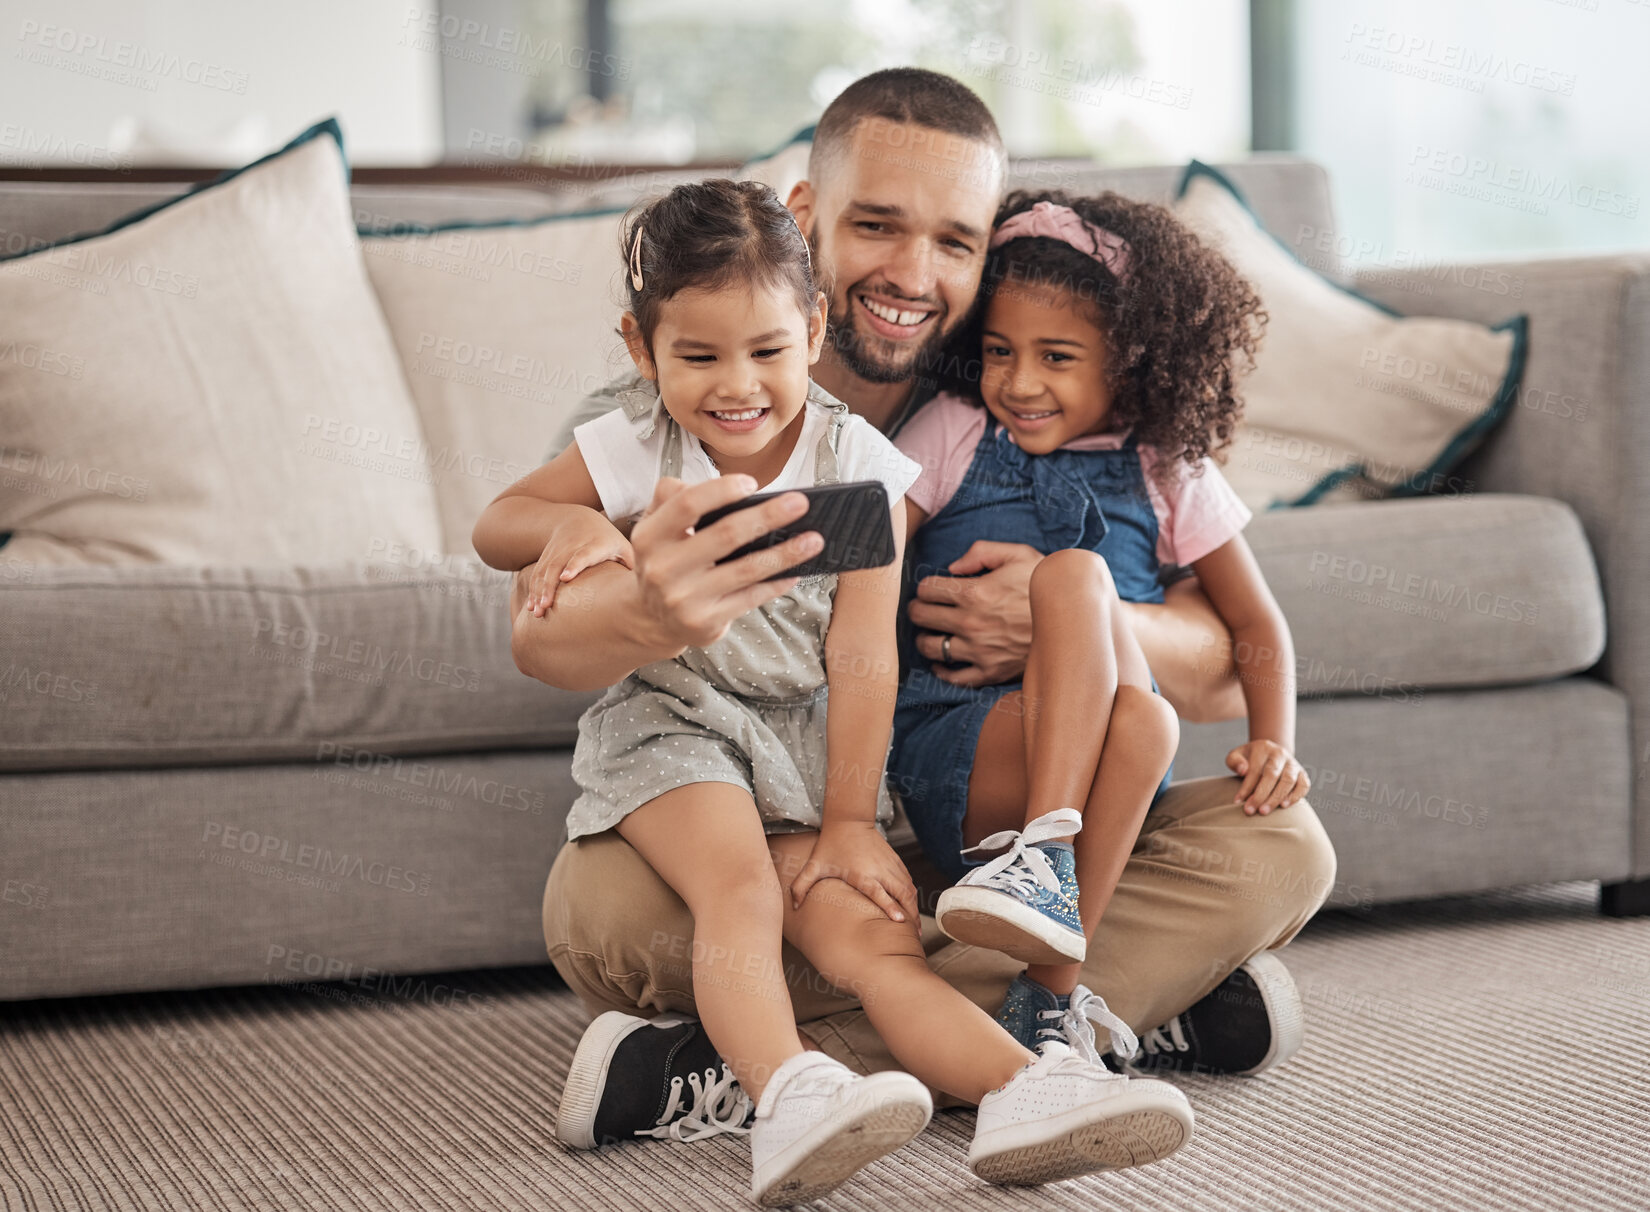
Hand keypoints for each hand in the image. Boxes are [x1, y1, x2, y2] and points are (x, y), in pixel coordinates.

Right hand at [525, 511, 633, 615]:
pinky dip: (534, 590)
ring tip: (537, 612)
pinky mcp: (547, 557)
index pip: (583, 554)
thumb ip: (631, 565)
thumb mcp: (622, 546)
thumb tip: (648, 589)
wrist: (576, 518)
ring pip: (544, 571)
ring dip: (539, 591)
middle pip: (557, 565)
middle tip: (545, 607)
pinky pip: (537, 574)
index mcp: (595, 544)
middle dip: (549, 586)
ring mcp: (557, 551)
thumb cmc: (607, 539)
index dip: (574, 565)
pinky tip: (532, 607)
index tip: (566, 577)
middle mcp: (572, 546)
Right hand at [629, 476, 825, 649]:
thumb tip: (719, 483)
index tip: (753, 483)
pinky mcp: (705, 622)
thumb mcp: (654, 527)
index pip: (688, 505)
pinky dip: (776, 583)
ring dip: (785, 553)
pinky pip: (750, 598)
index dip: (721, 490)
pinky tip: (796, 571)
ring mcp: (685, 599)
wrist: (652, 618)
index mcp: (651, 536)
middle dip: (768, 516)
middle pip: (725, 534)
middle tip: (800, 503)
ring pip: (746, 569)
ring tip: (813, 539)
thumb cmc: (665, 561)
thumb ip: (672, 497)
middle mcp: (664, 568)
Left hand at [790, 820, 918, 923]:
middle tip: (914, 935)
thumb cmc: (831, 844)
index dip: (891, 907)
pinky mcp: (895, 860)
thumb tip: (793, 906)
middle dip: (910, 914)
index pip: (880, 892)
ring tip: (916, 925)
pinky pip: (908, 880)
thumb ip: (801, 886)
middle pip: (902, 893)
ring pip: (908, 888)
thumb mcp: (814, 866)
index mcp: (862, 874)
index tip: (900, 921)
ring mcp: (889, 864)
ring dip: (914, 906)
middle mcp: (879, 870)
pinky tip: (912, 906)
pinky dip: (912, 894)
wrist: (849, 820)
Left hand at [907, 541, 1041, 687]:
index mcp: (974, 592)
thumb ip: (981, 552)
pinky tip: (942, 660)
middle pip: (921, 617)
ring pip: (931, 648)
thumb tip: (953, 567)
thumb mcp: (1018, 554)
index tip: (932, 588)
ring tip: (930, 633)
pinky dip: (942, 670)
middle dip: (919, 609)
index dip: (925, 586)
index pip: (926, 590)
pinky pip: (954, 677)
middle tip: (924, 608)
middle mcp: (971, 623)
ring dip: (924, 639)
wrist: (1075, 621)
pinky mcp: (991, 671)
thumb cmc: (1045, 586)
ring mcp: (980, 650)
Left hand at [1226, 740, 1309, 813]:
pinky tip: (1283, 806)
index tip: (1237, 801)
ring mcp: (1293, 764)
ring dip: (1276, 798)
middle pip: (1272, 775)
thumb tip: (1242, 770)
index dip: (1246, 787)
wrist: (1270, 754)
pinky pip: (1303, 785)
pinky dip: (1295, 796)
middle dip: (1260, 795)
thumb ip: (1234, 761)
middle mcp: (1280, 754)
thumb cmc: (1249, 759)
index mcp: (1263, 748)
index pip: (1255, 769)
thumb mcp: (1237, 755)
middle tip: (1250, 810)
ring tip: (1264, 811)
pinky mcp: (1302, 774)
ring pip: (1288, 781)